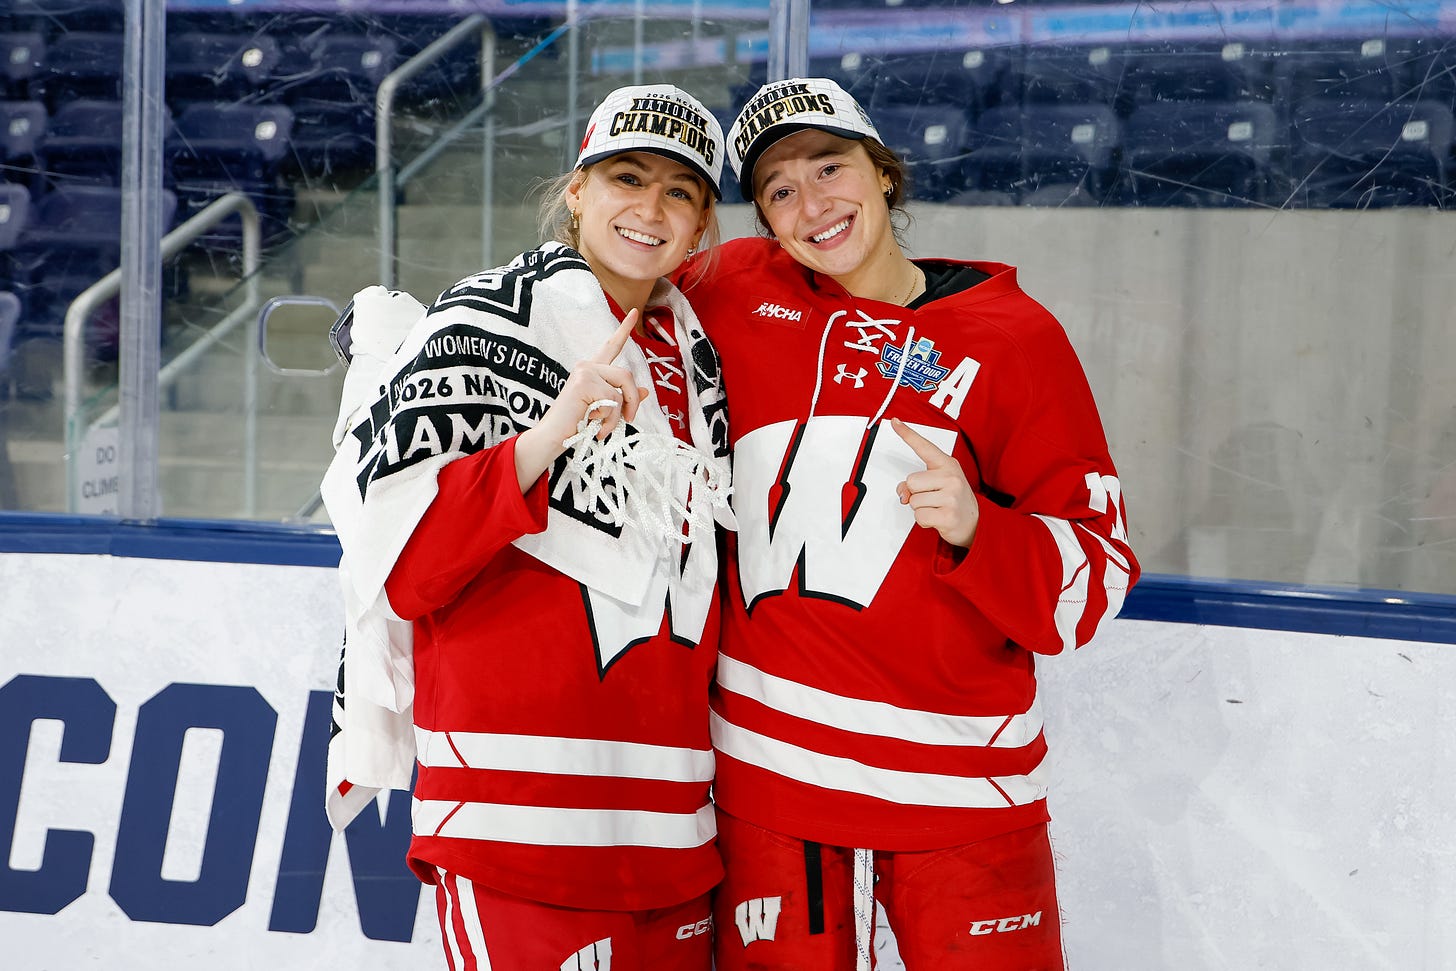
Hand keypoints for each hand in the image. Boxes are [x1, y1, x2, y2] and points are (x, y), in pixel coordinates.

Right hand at [514, 311, 650, 490]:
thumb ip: (623, 399)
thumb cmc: (576, 426)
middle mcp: (587, 366)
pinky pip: (613, 400)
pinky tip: (595, 426)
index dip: (624, 329)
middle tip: (629, 419)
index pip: (611, 346)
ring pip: (622, 387)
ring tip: (605, 428)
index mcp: (592, 371)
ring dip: (620, 413)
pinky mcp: (583, 383)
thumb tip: (645, 391)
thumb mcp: (604, 411)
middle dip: (633, 399)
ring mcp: (584, 372)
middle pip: (626, 374)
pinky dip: (610, 419)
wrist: (553, 438)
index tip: (635, 312)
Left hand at [891, 417, 978, 547]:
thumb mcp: (937, 484)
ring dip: (920, 508)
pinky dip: (923, 520)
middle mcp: (951, 477)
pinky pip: (919, 516)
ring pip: (913, 501)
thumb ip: (916, 482)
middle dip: (915, 493)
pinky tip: (937, 517)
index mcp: (947, 464)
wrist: (974, 522)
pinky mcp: (948, 515)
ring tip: (936, 507)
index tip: (894, 422)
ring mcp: (951, 496)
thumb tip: (903, 494)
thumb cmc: (952, 499)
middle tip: (932, 497)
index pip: (924, 446)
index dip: (908, 434)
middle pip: (911, 481)